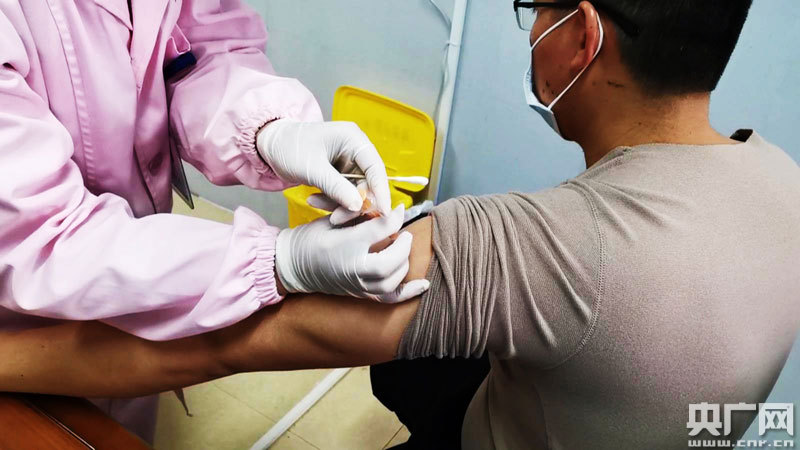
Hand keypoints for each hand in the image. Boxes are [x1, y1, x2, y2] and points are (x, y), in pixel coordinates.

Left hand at [257, 119, 390, 215]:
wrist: (269, 146)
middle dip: (353, 202)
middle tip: (337, 217)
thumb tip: (358, 205)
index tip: (384, 212)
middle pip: (368, 183)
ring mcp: (347, 163)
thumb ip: (336, 187)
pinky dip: (330, 200)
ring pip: (355, 191)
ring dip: (339, 204)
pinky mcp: (338, 174)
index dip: (381, 190)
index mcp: (353, 139)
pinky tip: (313, 200)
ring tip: (315, 204)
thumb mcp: (312, 168)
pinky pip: (343, 193)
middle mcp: (354, 150)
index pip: (376, 167)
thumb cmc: (289, 147)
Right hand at [274, 205, 429, 302]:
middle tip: (403, 233)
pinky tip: (423, 284)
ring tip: (402, 247)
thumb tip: (387, 208)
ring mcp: (357, 285)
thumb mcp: (333, 219)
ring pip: (391, 280)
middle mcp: (352, 269)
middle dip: (402, 245)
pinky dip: (408, 293)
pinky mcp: (361, 294)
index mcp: (343, 245)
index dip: (394, 218)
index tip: (400, 208)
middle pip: (388, 262)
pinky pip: (389, 298)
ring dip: (402, 262)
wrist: (293, 265)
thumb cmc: (311, 238)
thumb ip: (360, 214)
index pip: (378, 230)